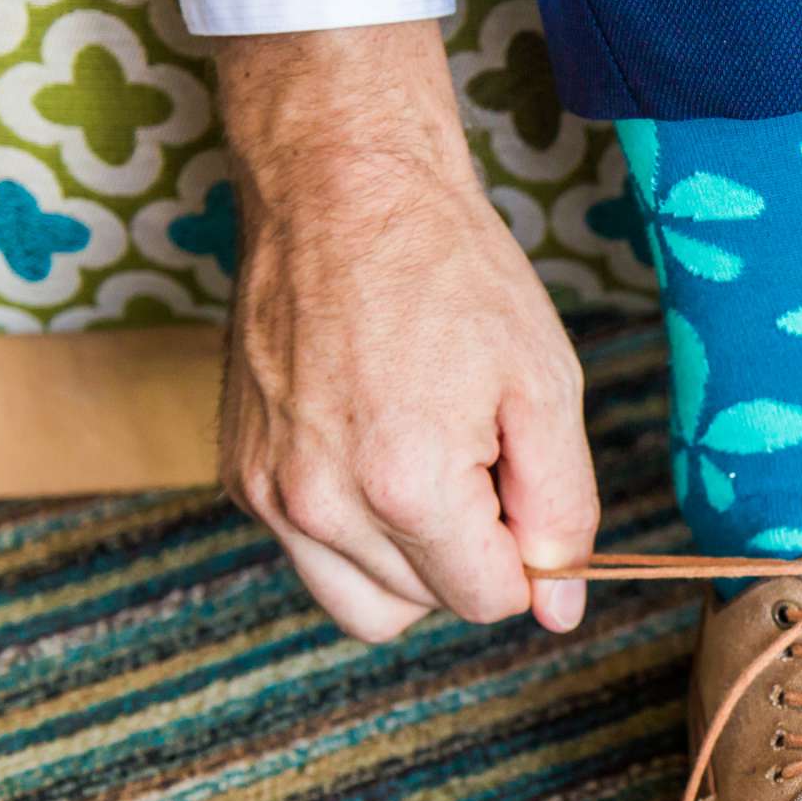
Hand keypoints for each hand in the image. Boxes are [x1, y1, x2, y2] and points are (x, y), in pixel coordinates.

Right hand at [214, 22, 596, 642]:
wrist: (341, 189)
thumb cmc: (452, 274)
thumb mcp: (545, 386)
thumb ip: (562, 510)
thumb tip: (561, 611)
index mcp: (405, 484)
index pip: (487, 601)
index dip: (525, 554)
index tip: (519, 479)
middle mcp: (320, 503)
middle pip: (427, 605)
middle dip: (469, 549)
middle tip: (474, 449)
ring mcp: (267, 492)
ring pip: (364, 602)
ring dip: (412, 557)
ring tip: (427, 456)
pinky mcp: (239, 475)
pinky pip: (314, 555)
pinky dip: (357, 528)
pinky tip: (377, 442)